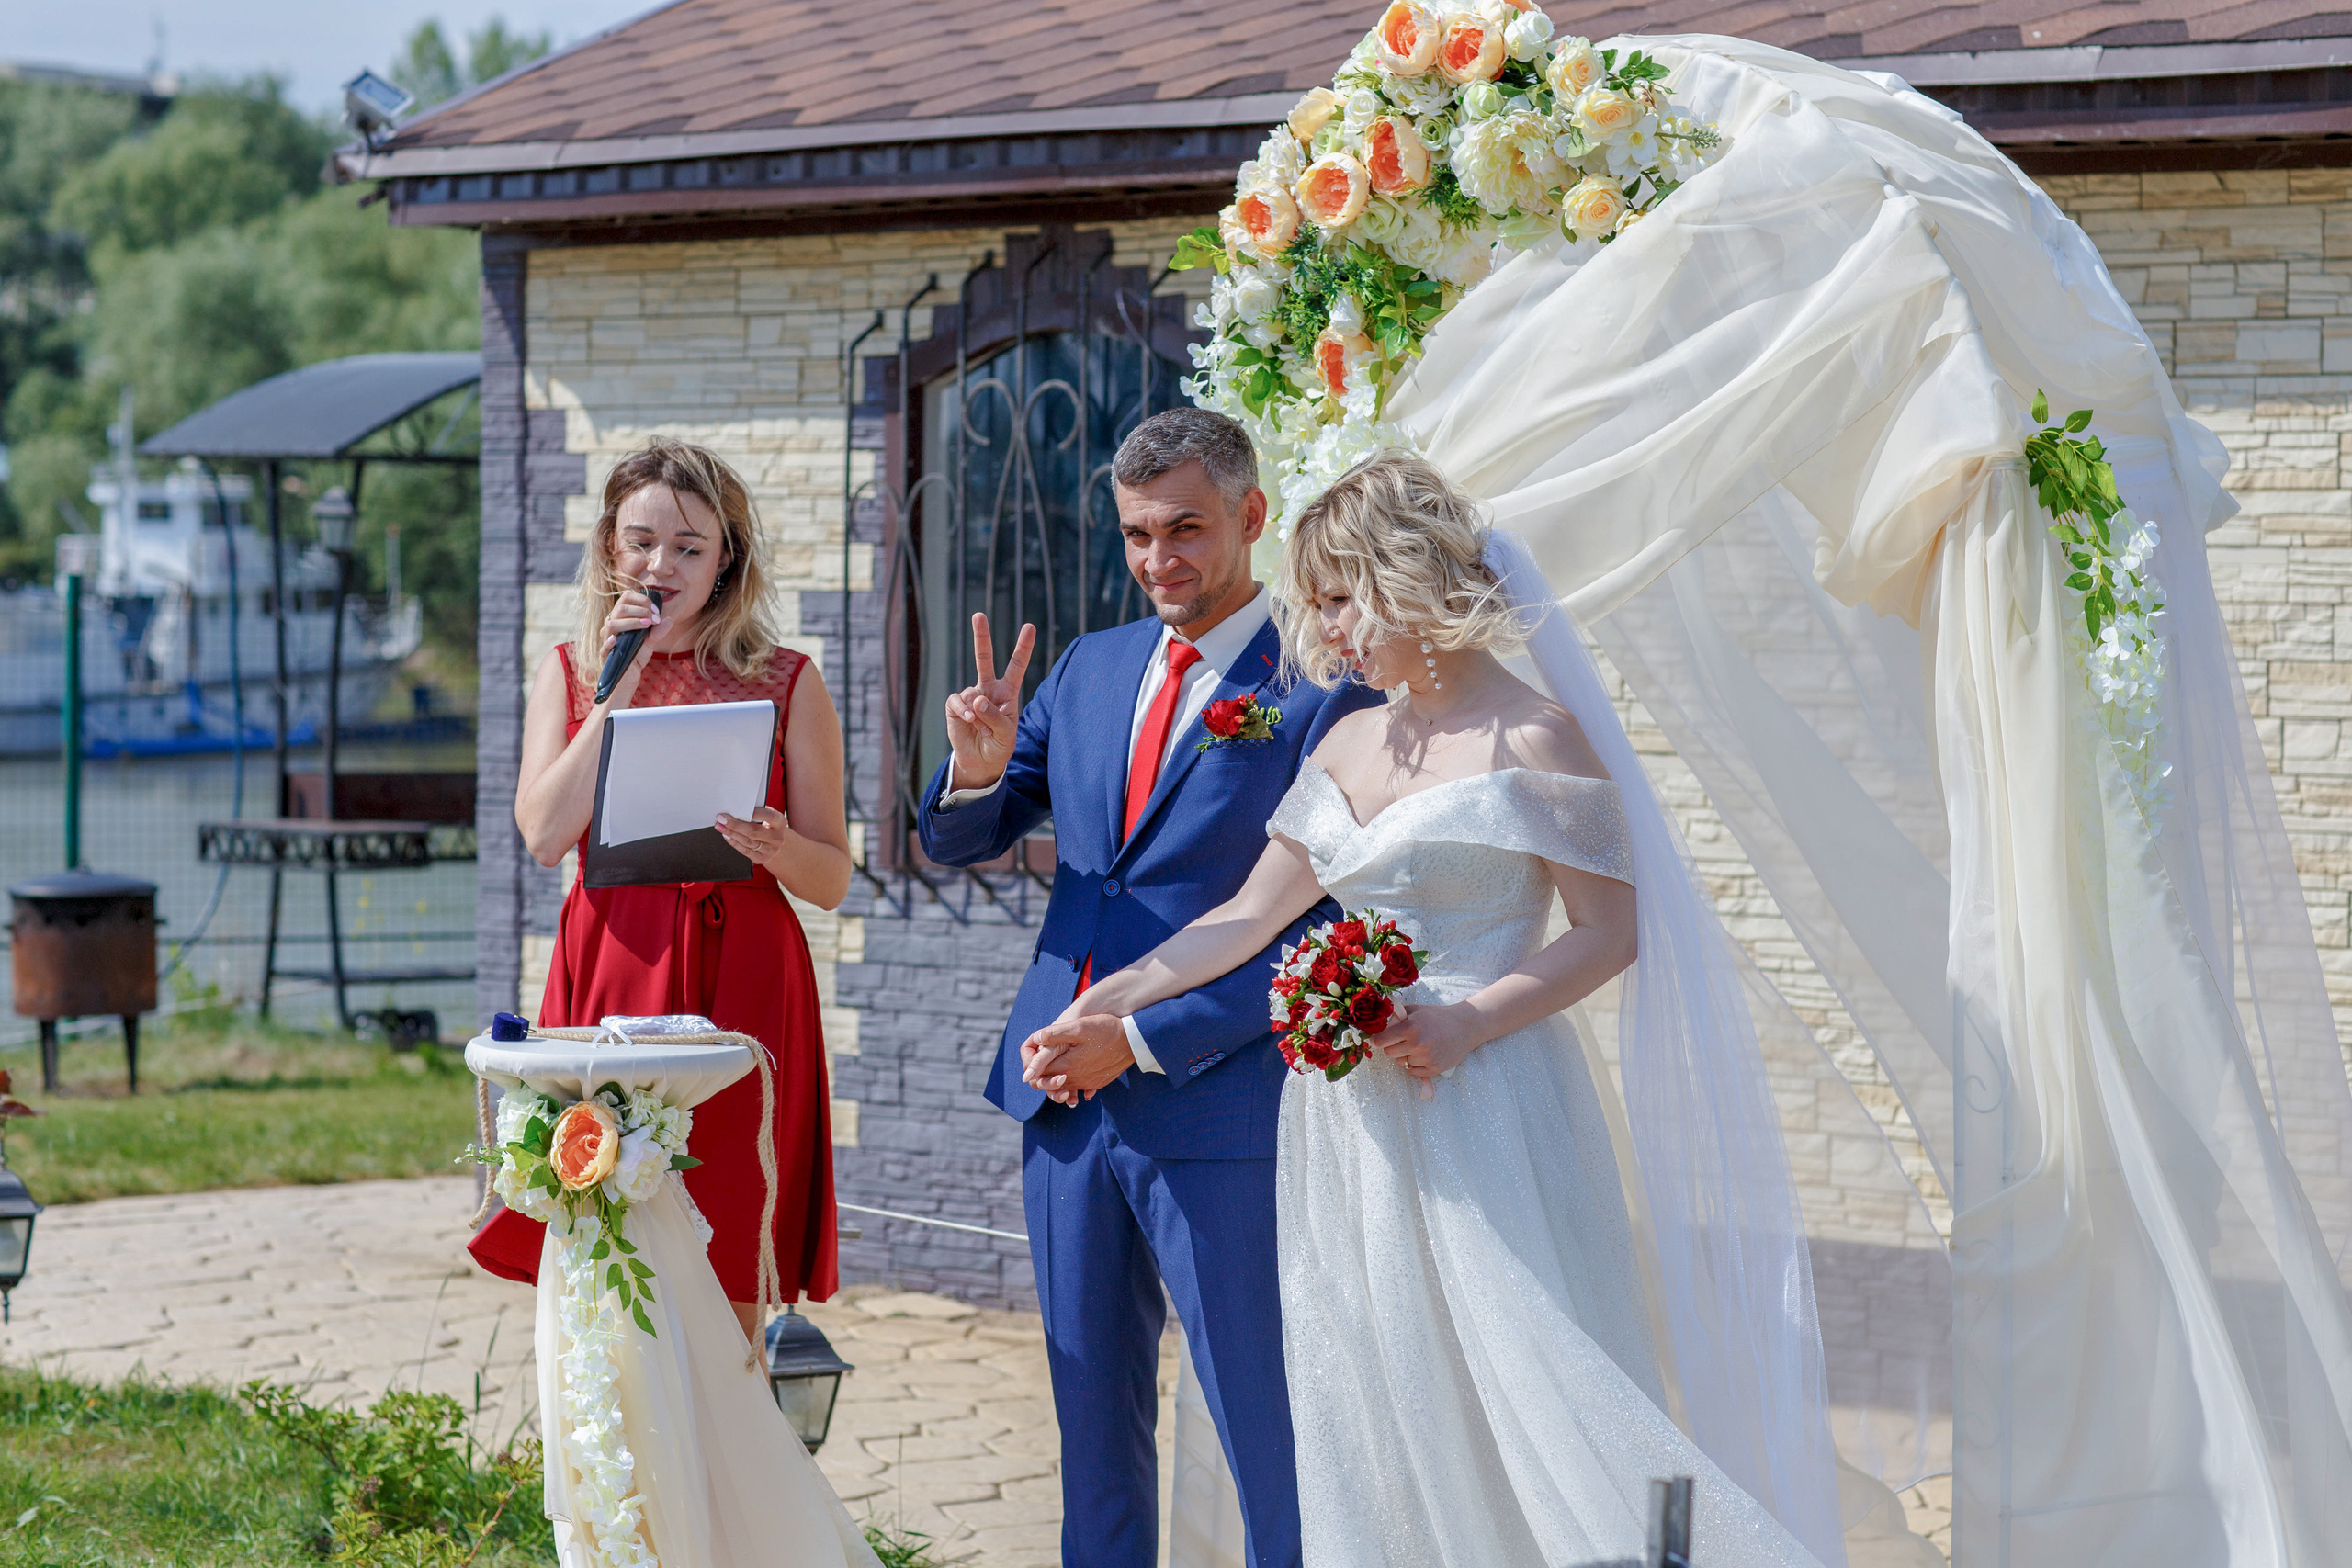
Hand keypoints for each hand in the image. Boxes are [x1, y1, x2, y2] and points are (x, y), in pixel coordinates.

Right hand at [595, 585, 662, 705]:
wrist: (629, 674)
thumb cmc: (637, 654)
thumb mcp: (650, 641)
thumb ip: (658, 631)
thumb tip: (669, 619)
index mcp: (621, 617)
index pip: (626, 598)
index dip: (642, 600)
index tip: (656, 610)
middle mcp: (612, 625)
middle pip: (620, 608)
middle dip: (640, 610)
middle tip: (654, 618)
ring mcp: (607, 638)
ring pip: (612, 623)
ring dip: (631, 622)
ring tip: (646, 625)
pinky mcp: (606, 654)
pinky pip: (604, 646)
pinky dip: (609, 641)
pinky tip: (616, 639)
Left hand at [714, 805, 790, 870]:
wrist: (775, 842)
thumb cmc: (767, 824)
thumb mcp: (766, 816)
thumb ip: (756, 812)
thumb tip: (735, 809)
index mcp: (780, 823)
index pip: (768, 816)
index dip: (755, 813)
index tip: (737, 809)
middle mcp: (777, 838)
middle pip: (754, 831)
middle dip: (735, 825)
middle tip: (721, 819)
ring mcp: (771, 850)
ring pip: (747, 842)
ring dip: (731, 833)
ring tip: (720, 826)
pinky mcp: (763, 858)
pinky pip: (745, 850)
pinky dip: (734, 842)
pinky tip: (727, 836)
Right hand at [945, 614, 1034, 792]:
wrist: (981, 761)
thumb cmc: (999, 745)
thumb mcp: (1006, 733)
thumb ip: (995, 716)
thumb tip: (976, 699)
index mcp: (1007, 692)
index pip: (1016, 666)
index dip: (1023, 647)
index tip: (1029, 626)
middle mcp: (988, 689)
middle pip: (983, 658)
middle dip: (981, 636)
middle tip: (978, 615)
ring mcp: (970, 696)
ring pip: (972, 694)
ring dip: (979, 715)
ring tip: (983, 729)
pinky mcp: (955, 705)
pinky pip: (957, 702)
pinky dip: (964, 712)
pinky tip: (969, 722)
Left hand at [1020, 1014, 1134, 1105]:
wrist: (1133, 1040)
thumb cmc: (1105, 1030)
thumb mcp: (1079, 1027)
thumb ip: (1055, 1034)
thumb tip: (1035, 1038)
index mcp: (1067, 1066)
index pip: (1040, 1073)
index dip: (1032, 1066)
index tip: (1032, 1058)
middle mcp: (1075, 1079)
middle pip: (1050, 1084)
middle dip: (1042, 1076)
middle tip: (1039, 1065)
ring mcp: (1087, 1083)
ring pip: (1064, 1087)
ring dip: (1057, 1081)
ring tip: (1055, 1070)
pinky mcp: (1097, 1083)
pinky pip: (1080, 1088)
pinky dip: (1073, 1083)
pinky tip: (1075, 1073)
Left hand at [1375, 1002, 1482, 1084]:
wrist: (1465, 1027)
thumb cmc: (1437, 1017)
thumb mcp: (1416, 1010)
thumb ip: (1396, 1015)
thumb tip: (1378, 1021)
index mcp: (1411, 1027)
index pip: (1381, 1041)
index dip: (1377, 1040)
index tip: (1377, 1040)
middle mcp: (1418, 1043)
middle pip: (1389, 1053)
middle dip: (1392, 1047)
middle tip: (1401, 1041)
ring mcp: (1426, 1058)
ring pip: (1401, 1063)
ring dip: (1405, 1056)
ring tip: (1417, 1047)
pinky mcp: (1434, 1069)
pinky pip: (1412, 1072)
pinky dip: (1414, 1066)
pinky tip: (1423, 1055)